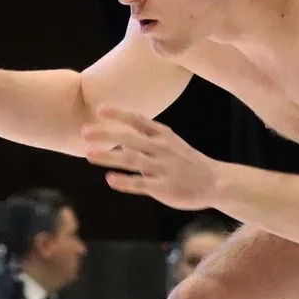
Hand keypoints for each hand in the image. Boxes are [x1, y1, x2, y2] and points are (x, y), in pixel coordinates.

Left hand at [82, 107, 221, 209]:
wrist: (215, 181)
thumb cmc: (186, 161)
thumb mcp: (170, 142)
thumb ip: (146, 137)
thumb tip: (119, 133)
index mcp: (163, 135)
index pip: (138, 120)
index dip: (118, 114)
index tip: (99, 110)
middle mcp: (161, 149)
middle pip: (130, 138)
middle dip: (106, 134)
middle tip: (84, 132)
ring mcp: (162, 168)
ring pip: (132, 160)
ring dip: (110, 157)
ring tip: (89, 155)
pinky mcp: (164, 187)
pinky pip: (141, 184)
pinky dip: (126, 182)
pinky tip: (110, 180)